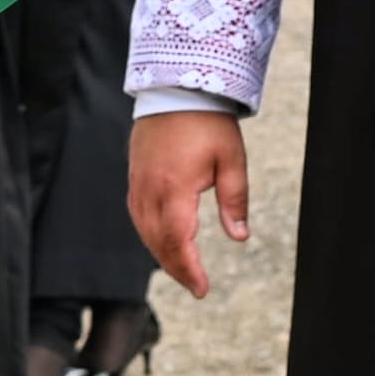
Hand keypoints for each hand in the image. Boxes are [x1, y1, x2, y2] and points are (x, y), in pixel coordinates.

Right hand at [130, 110, 252, 296]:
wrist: (178, 86)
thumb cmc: (208, 121)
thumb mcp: (232, 160)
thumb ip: (235, 201)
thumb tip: (240, 237)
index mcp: (175, 189)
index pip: (179, 242)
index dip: (189, 270)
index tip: (202, 289)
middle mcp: (150, 189)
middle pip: (158, 242)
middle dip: (176, 268)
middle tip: (195, 286)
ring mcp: (138, 182)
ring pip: (144, 230)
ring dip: (161, 253)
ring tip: (182, 268)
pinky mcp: (134, 174)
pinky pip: (137, 213)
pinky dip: (149, 233)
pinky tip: (162, 239)